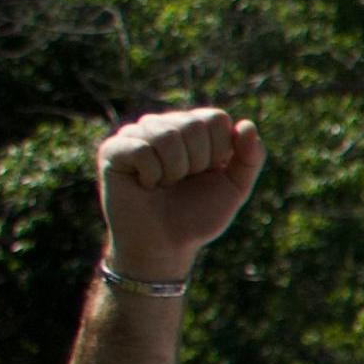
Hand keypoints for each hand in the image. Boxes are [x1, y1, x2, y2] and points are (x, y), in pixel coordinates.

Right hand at [94, 107, 262, 280]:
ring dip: (174, 171)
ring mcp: (135, 135)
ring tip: (164, 185)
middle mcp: (164, 125)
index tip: (207, 173)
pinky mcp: (112, 149)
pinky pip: (141, 149)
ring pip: (167, 135)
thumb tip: (247, 124)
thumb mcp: (235, 188)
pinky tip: (146, 185)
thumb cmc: (198, 215)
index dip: (218, 151)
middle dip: (197, 163)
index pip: (215, 118)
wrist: (166, 245)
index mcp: (194, 130)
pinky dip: (152, 175)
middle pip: (192, 125)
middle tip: (183, 182)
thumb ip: (250, 157)